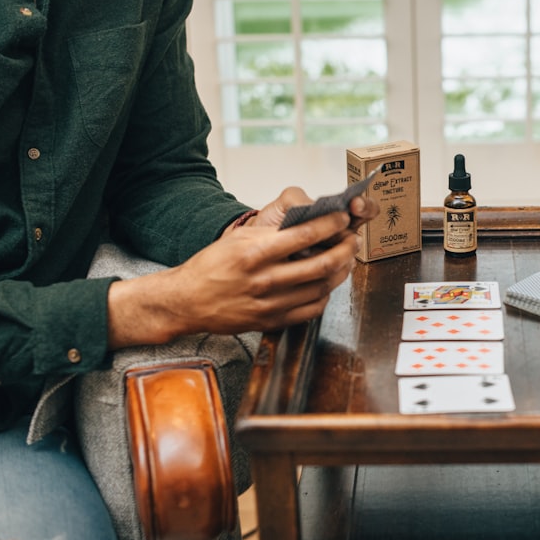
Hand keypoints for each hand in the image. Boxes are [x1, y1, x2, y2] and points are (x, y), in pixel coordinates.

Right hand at [107, 188, 378, 347]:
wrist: (187, 301)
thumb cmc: (213, 266)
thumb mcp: (238, 239)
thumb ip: (272, 233)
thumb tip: (308, 222)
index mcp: (255, 253)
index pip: (305, 235)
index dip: (331, 225)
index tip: (342, 218)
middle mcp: (264, 279)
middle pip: (322, 264)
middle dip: (345, 249)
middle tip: (352, 240)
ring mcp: (270, 303)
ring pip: (321, 287)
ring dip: (340, 272)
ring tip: (345, 260)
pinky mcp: (272, 321)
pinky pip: (311, 309)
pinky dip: (325, 295)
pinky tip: (327, 283)